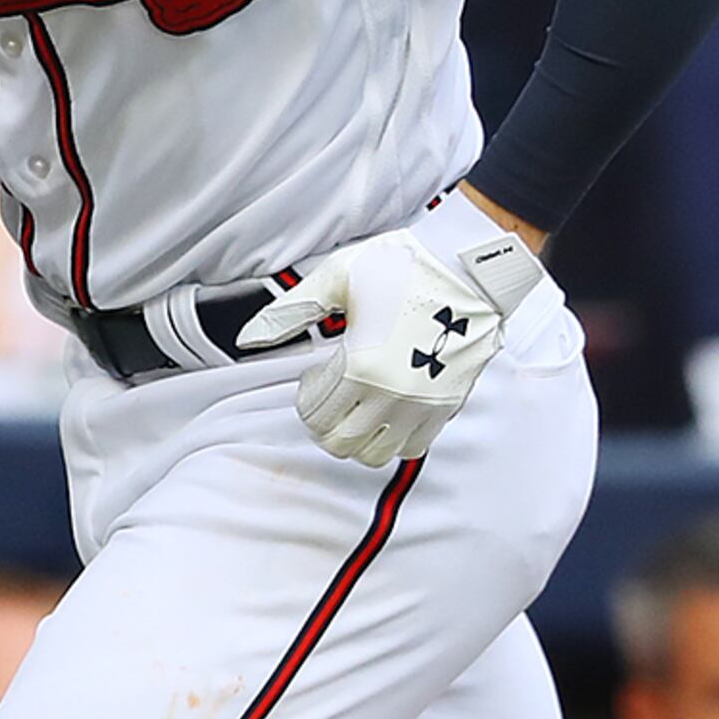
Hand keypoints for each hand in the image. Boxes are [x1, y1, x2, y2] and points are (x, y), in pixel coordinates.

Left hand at [243, 194, 548, 468]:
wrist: (471, 264)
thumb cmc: (403, 264)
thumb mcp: (335, 277)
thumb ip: (288, 311)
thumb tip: (248, 338)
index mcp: (361, 365)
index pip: (314, 415)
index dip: (306, 398)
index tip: (315, 375)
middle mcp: (392, 394)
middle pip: (340, 443)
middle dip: (326, 425)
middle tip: (330, 397)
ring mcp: (423, 404)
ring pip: (376, 454)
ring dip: (358, 438)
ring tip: (358, 408)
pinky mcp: (448, 404)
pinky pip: (415, 447)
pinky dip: (395, 438)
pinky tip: (389, 410)